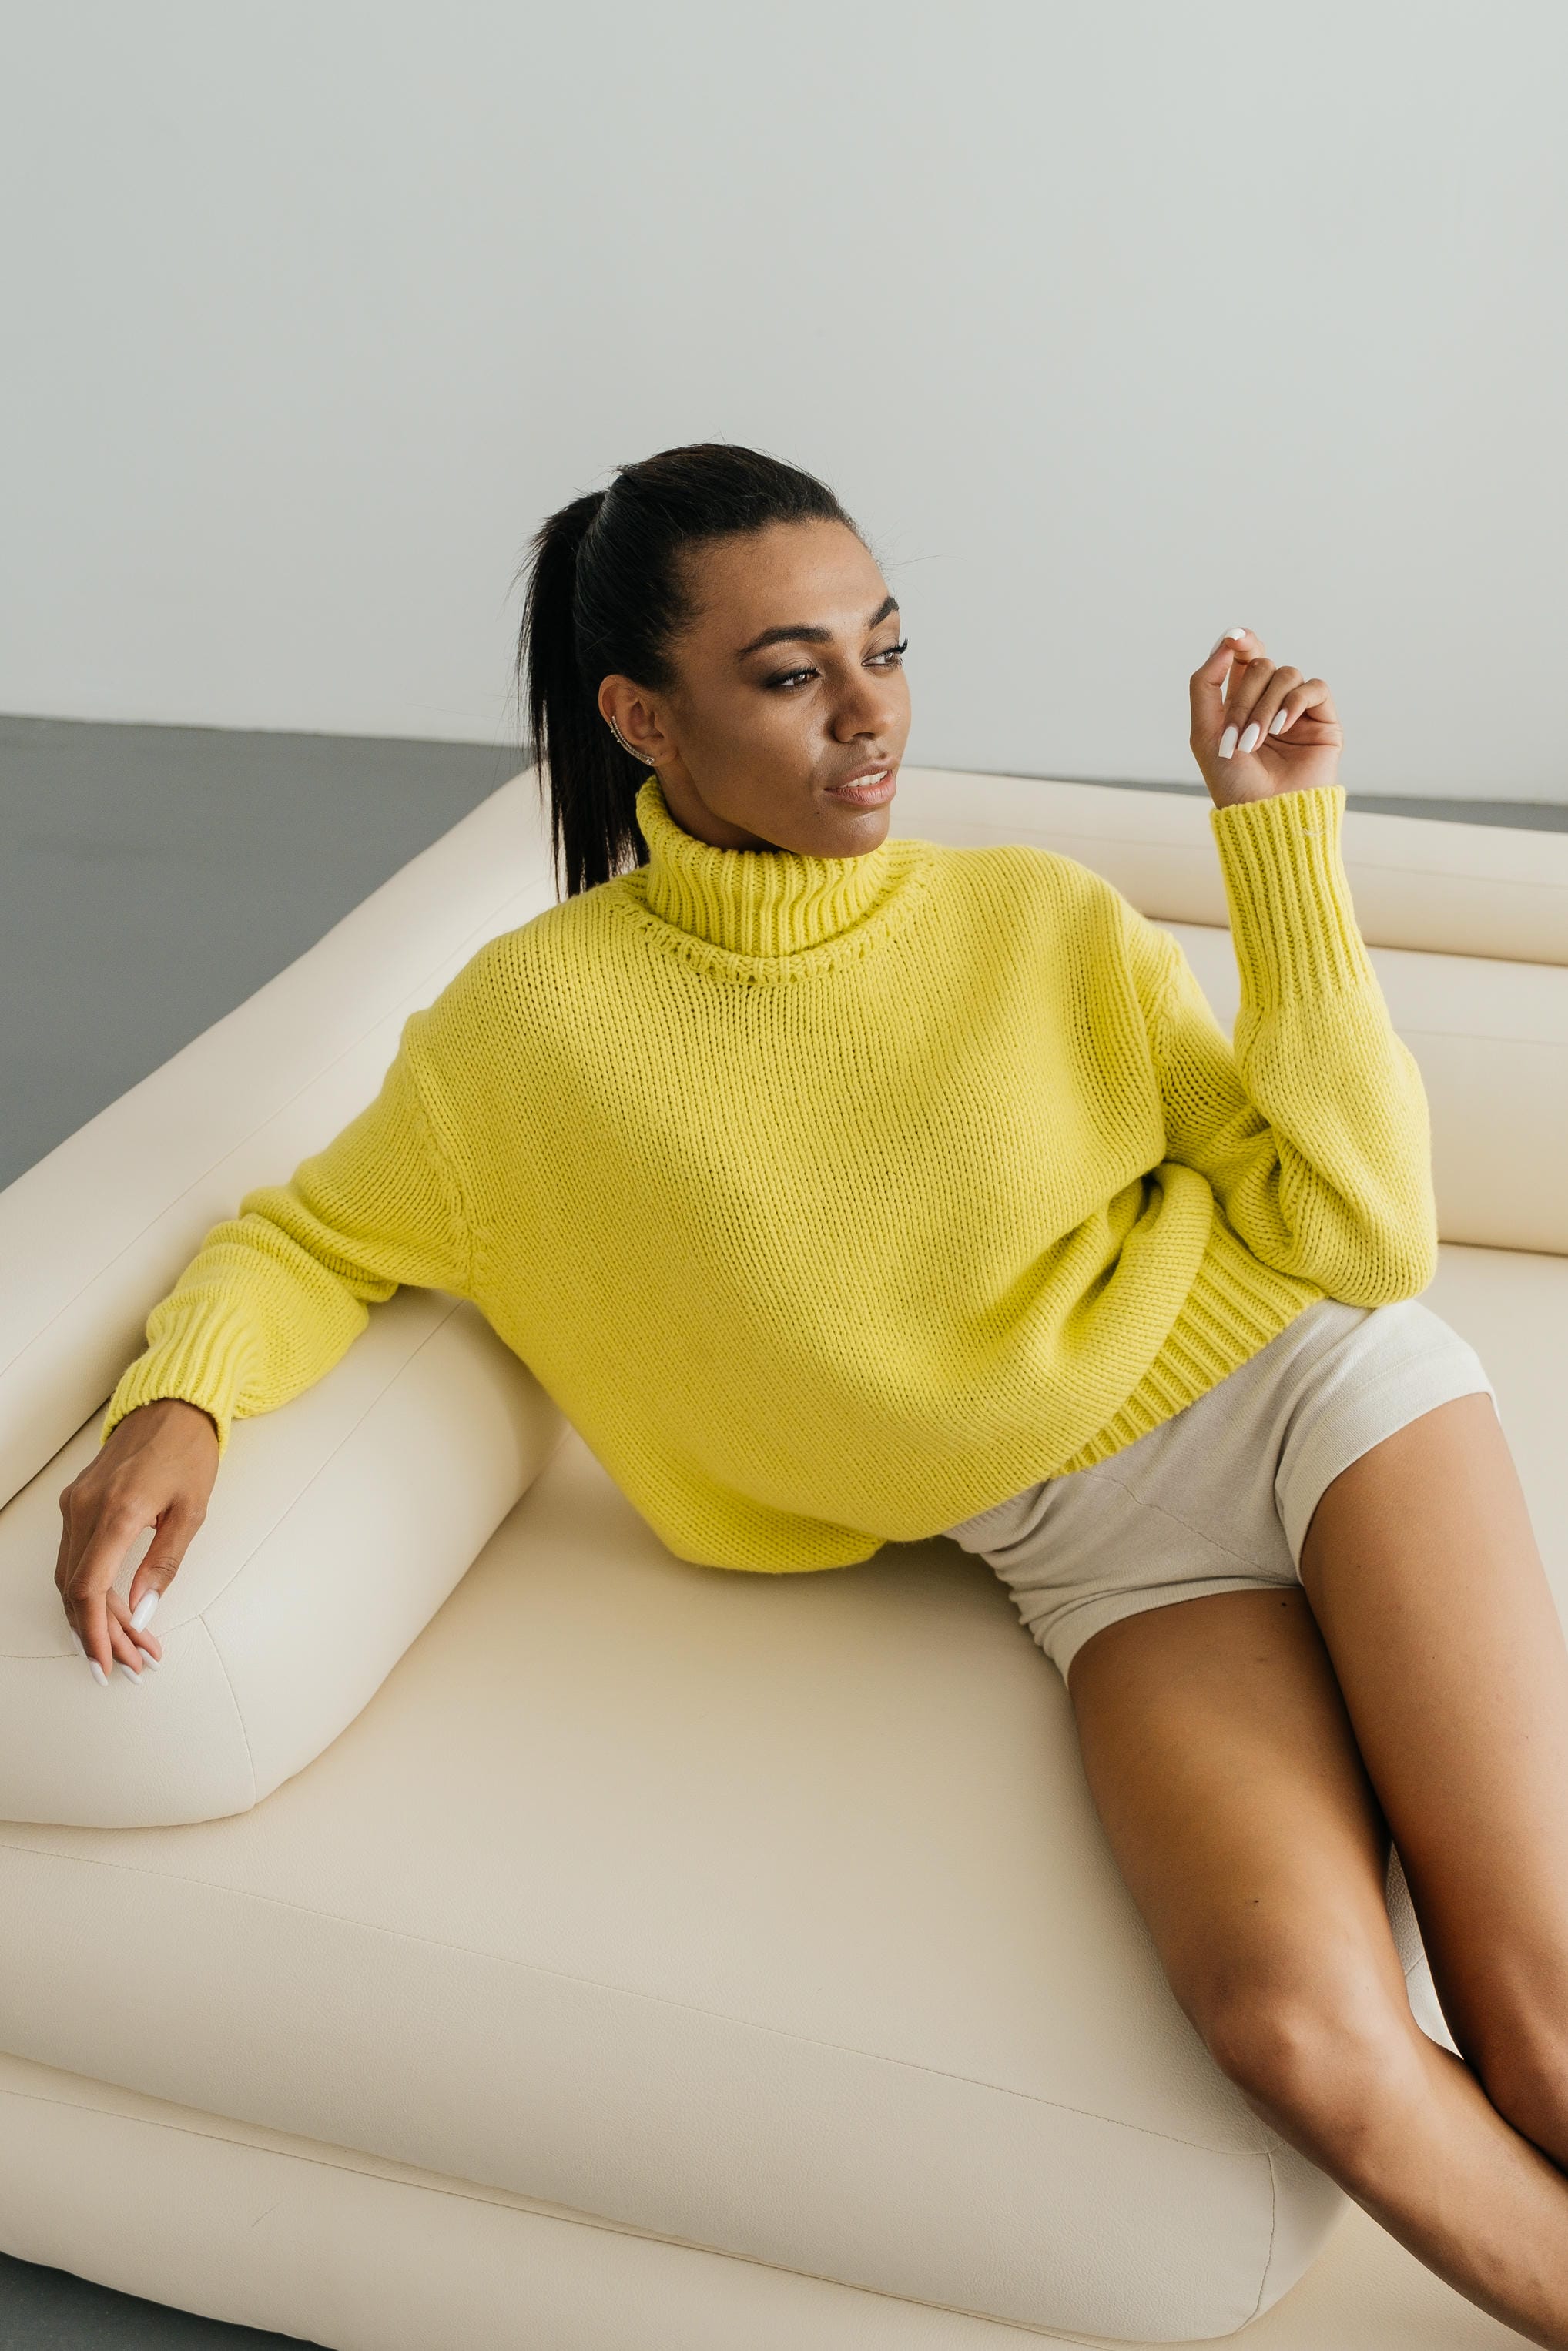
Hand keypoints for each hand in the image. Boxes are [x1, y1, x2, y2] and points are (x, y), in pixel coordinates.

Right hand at [55, 1397, 218, 1685]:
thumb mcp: (191, 1513)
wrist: (172, 1407)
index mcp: (116, 1511)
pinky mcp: (77, 1502)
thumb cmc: (188, 1452)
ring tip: (132, 1644)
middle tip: (132, 1661)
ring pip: (72, 1577)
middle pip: (76, 1590)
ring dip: (97, 1615)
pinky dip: (92, 1588)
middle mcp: (85, 1508)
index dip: (94, 1632)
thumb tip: (143, 1612)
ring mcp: (76, 1504)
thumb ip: (163, 1566)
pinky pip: (75, 1556)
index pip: (88, 1588)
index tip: (108, 1661)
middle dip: (101, 1633)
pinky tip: (117, 1611)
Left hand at [1188, 628, 1342, 808]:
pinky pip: (1314, 688)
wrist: (1264, 815)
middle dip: (1245, 697)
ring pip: (1286, 674)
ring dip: (1266, 706)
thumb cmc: (1232, 783)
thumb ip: (1205, 684)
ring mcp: (1298, 711)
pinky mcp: (1323, 721)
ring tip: (1257, 740)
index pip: (1244, 657)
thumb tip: (1226, 641)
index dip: (1240, 642)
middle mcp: (1270, 702)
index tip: (1234, 637)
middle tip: (1237, 735)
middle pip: (1261, 665)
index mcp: (1241, 702)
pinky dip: (1295, 702)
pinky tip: (1283, 727)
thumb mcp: (1203, 732)